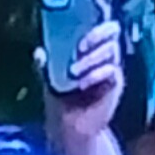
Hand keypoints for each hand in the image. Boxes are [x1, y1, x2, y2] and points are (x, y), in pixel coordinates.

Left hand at [48, 12, 124, 147]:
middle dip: (96, 37)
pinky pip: (112, 71)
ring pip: (111, 51)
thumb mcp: (51, 79)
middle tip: (79, 48)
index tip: (81, 34)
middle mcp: (105, 56)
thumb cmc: (61, 99)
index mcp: (92, 49)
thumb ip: (46, 65)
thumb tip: (38, 52)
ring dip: (92, 58)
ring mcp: (112, 69)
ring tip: (74, 72)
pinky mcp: (115, 85)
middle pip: (111, 35)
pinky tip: (83, 83)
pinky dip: (96, 74)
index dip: (97, 26)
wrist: (69, 127)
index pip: (103, 28)